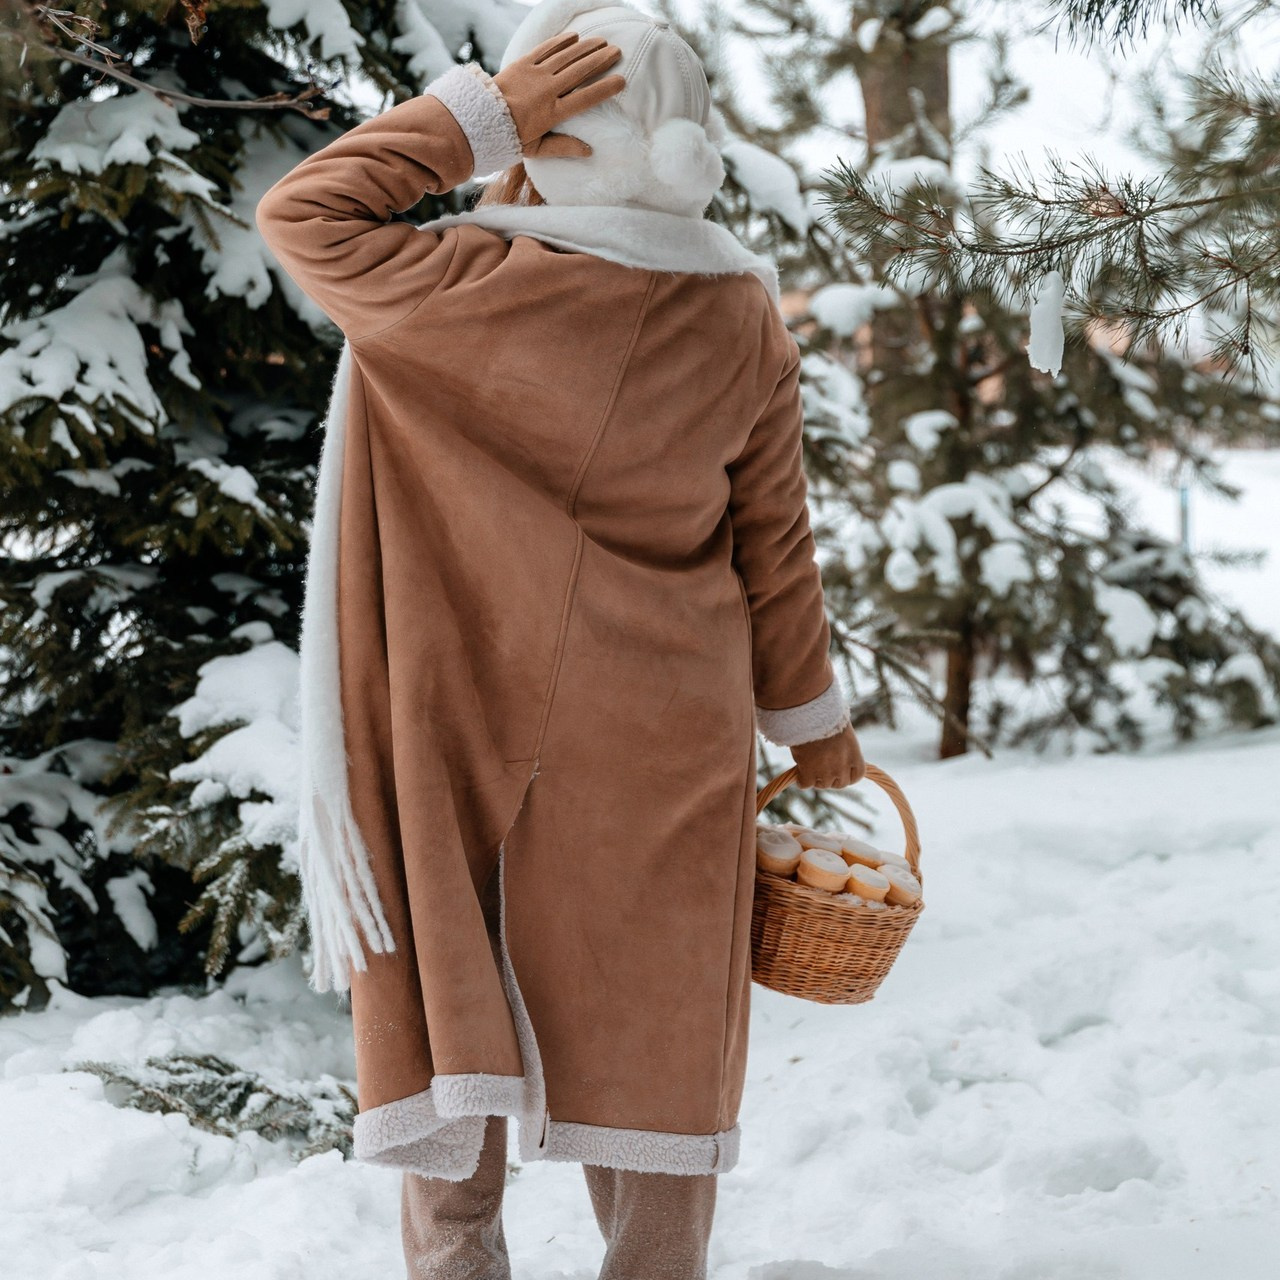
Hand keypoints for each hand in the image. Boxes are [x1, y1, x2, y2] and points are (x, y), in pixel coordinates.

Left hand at [493, 32, 625, 159]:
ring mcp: (535, 74)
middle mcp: (547, 91)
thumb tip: (589, 151)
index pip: (585, 99)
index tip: (621, 81)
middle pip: (580, 71)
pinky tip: (574, 37)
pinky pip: (546, 49)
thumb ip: (563, 148)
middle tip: (617, 51)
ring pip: (566, 57)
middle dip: (600, 60)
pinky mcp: (523, 63)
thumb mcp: (536, 149)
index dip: (605, 89)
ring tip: (601, 41)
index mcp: (552, 114)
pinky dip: (560, 42)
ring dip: (585, 47)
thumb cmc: (510, 137)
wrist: (481, 118)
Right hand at [789, 723, 865, 790]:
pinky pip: (805, 784)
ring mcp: (826, 772)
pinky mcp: (808, 773)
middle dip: (832, 778)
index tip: (841, 771)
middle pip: (840, 784)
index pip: (857, 776)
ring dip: (816, 779)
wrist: (809, 716)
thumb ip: (843, 747)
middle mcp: (842, 766)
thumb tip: (837, 751)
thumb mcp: (842, 731)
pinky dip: (801, 780)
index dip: (848, 775)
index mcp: (854, 755)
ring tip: (809, 767)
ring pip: (822, 785)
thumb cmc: (826, 716)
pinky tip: (798, 773)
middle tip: (822, 768)